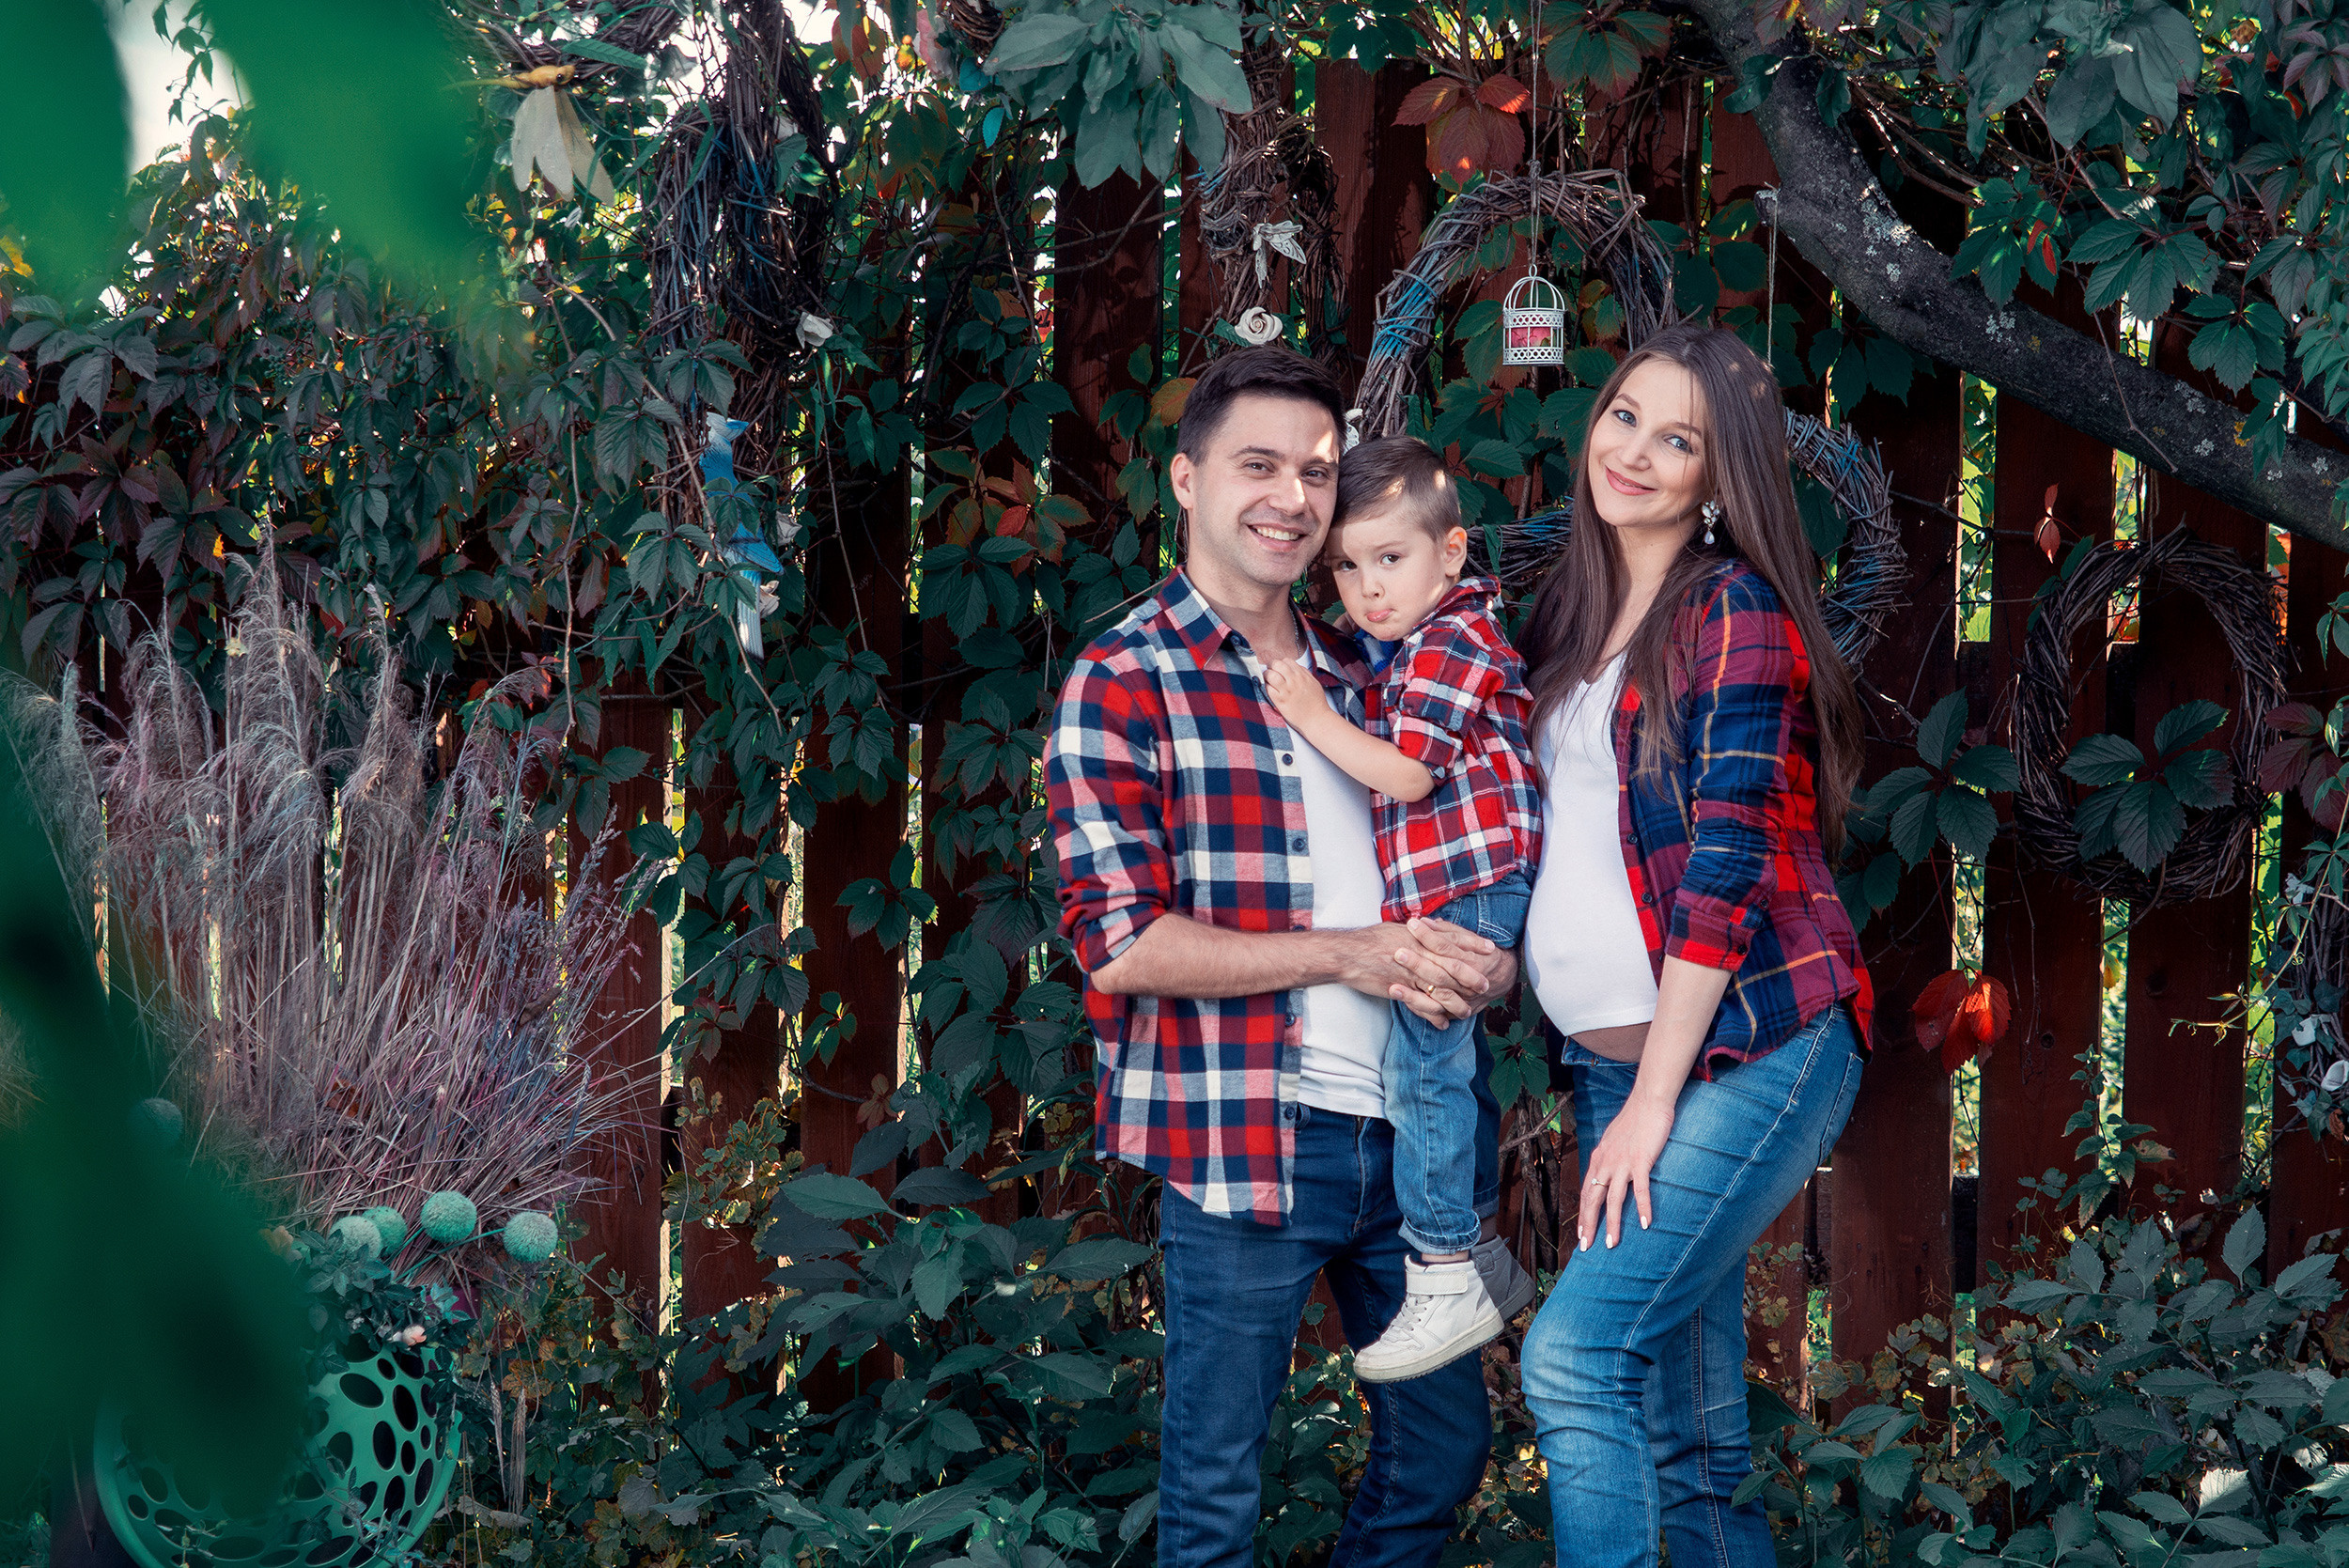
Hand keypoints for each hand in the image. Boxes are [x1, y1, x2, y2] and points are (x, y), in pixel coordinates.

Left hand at [1260, 658, 1326, 732]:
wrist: (1317, 719)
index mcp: (1302, 675)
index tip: (1279, 668)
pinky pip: (1268, 689)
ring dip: (1267, 675)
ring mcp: (1286, 690)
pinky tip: (1270, 690)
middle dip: (1271, 666)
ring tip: (1268, 680)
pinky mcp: (1280, 701)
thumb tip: (1295, 667)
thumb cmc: (1316, 703)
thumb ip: (1305, 673)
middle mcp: (1294, 680)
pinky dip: (1267, 687)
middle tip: (1271, 671)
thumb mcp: (1314, 683)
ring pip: (1270, 675)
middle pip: (1276, 664)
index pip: (1286, 660)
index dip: (1281, 663)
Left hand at [1387, 916, 1514, 1023]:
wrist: (1502, 978)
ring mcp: (1462, 1000)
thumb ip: (1447, 931)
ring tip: (1393, 986)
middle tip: (1398, 953)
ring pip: (1436, 997)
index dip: (1428, 936)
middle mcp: (1467, 983)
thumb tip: (1424, 921)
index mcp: (1472, 960)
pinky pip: (1434, 1012)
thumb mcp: (1470, 939)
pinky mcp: (1454, 1012)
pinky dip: (1417, 1007)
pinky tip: (1399, 999)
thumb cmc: (1482, 954)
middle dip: (1418, 963)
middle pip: (1439, 973)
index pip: (1446, 947)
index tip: (1411, 924)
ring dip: (1413, 993)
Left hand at [1577, 1091, 1673, 1249]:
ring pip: (1613, 1199)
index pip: (1585, 1192)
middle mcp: (1605, 1162)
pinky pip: (1641, 1189)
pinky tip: (1645, 1224)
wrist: (1648, 1101)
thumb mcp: (1614, 1140)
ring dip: (1612, 1224)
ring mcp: (1622, 1163)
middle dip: (1588, 1225)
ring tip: (1611, 1244)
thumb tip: (1606, 1172)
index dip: (1582, 1214)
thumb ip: (1609, 1157)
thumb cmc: (1634, 1120)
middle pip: (1592, 1199)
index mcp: (1598, 1158)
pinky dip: (1643, 1207)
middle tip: (1586, 1247)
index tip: (1581, 1234)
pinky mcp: (1640, 1161)